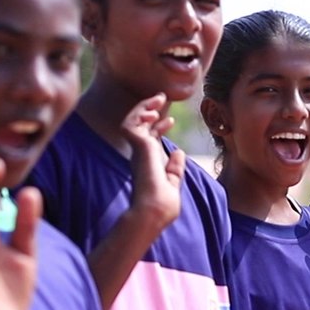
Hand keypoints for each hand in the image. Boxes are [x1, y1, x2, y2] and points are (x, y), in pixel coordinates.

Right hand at [122, 93, 185, 231]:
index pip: (151, 139)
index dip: (159, 128)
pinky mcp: (136, 147)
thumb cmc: (163, 205)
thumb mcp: (173, 183)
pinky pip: (130, 124)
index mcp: (149, 162)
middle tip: (161, 98)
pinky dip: (139, 114)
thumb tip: (179, 153)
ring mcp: (137, 150)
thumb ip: (175, 168)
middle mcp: (140, 154)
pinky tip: (153, 112)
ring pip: (133, 121)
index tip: (170, 120)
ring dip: (144, 107)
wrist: (154, 212)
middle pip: (141, 126)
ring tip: (158, 98)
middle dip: (150, 110)